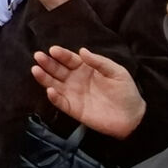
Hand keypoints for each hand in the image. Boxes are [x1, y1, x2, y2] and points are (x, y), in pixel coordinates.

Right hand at [31, 46, 145, 138]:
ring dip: (44, 77)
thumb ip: (99, 62)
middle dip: (47, 63)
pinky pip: (60, 102)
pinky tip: (50, 90)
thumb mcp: (116, 72)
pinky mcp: (73, 109)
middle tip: (38, 56)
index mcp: (86, 68)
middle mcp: (75, 79)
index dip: (61, 54)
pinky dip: (53, 97)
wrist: (132, 117)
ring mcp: (73, 94)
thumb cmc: (125, 92)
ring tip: (35, 70)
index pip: (69, 59)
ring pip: (54, 84)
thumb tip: (82, 51)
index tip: (53, 50)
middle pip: (58, 69)